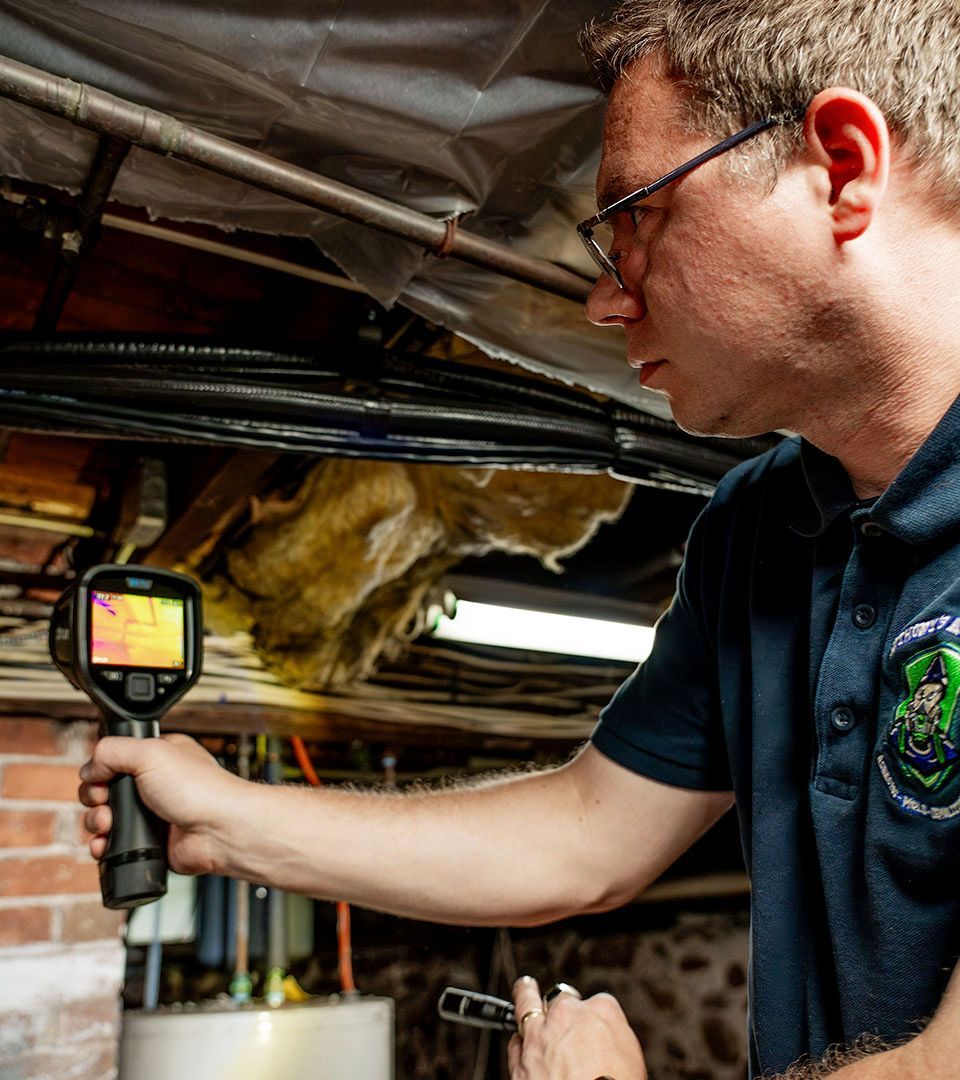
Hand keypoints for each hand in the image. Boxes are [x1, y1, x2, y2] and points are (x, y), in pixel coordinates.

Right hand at [78, 733, 242, 876]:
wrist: (219, 831)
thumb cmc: (199, 789)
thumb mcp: (152, 752)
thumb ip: (114, 751)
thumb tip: (91, 768)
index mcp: (158, 757)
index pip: (115, 759)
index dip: (101, 769)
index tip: (101, 778)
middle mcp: (154, 784)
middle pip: (105, 790)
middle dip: (95, 798)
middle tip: (103, 802)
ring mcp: (151, 814)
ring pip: (106, 818)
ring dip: (96, 822)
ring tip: (106, 824)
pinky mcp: (149, 842)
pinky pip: (115, 844)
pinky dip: (103, 846)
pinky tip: (103, 845)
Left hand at [508, 976, 646, 1079]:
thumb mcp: (633, 1060)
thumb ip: (616, 1040)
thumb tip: (611, 1047)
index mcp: (601, 1011)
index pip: (599, 1002)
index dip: (597, 1020)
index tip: (597, 1031)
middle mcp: (568, 1016)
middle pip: (563, 999)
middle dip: (565, 1008)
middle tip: (566, 1015)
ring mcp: (541, 1036)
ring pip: (527, 1002)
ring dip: (526, 996)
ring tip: (525, 988)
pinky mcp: (521, 1060)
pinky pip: (515, 1042)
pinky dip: (518, 1042)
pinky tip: (519, 1039)